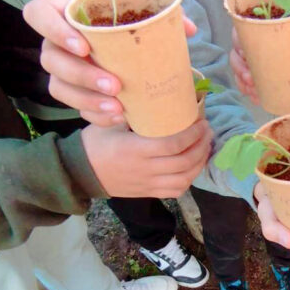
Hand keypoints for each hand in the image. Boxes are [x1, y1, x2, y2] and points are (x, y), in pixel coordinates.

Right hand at [24, 0, 196, 126]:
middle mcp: (51, 41)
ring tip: (118, 108)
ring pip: (58, 87)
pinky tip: (117, 118)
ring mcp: (58, 67)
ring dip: (88, 100)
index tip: (84, 46)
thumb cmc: (115, 11)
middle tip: (113, 85)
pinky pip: (73, 106)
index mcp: (58, 10)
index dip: (56, 31)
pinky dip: (95, 114)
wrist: (107, 28)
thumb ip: (154, 12)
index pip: (39, 15)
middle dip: (82, 76)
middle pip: (51, 59)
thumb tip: (188, 29)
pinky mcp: (68, 89)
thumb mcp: (127, 3)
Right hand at [81, 119, 213, 197]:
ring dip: (200, 163)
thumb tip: (160, 96)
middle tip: (208, 131)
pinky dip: (190, 178)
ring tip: (205, 147)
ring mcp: (148, 184)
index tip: (201, 122)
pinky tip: (194, 165)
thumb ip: (133, 112)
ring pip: (184, 179)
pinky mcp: (149, 193)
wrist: (81, 172)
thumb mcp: (110, 121)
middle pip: (183, 162)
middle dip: (201, 146)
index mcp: (135, 150)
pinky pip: (176, 190)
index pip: (172, 145)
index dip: (192, 135)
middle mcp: (144, 169)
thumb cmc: (96, 142)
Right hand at [229, 24, 289, 102]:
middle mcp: (255, 38)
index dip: (239, 46)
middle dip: (240, 69)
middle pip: (237, 52)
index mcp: (265, 24)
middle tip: (251, 81)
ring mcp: (255, 55)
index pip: (242, 31)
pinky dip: (248, 88)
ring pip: (239, 67)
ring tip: (254, 94)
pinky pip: (247, 77)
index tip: (246, 58)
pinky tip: (255, 98)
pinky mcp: (259, 68)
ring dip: (243, 82)